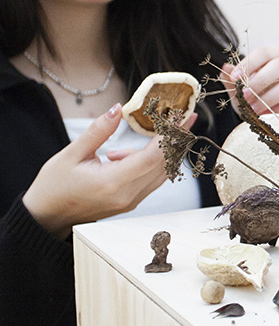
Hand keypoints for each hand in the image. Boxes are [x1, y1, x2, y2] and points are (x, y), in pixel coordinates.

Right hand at [22, 104, 166, 238]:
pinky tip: (123, 155)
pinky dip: (149, 162)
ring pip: (161, 173)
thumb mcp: (71, 153)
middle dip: (175, 139)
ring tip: (150, 131)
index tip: (183, 118)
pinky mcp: (132, 202)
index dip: (171, 136)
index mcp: (113, 182)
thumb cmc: (55, 186)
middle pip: (164, 165)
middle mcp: (128, 195)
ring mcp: (132, 201)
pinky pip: (151, 179)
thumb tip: (118, 109)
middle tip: (180, 118)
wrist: (48, 215)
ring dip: (162, 150)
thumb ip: (98, 131)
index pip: (153, 157)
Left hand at [221, 46, 278, 119]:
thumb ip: (232, 80)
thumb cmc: (255, 97)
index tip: (234, 79)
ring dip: (270, 98)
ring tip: (255, 110)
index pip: (263, 53)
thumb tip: (225, 68)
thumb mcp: (240, 89)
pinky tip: (270, 116)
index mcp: (273, 56)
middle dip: (260, 81)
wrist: (271, 115)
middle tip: (245, 96)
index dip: (248, 64)